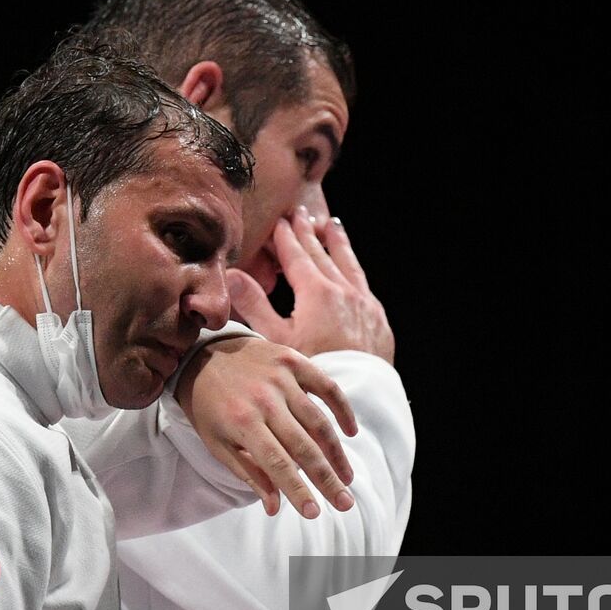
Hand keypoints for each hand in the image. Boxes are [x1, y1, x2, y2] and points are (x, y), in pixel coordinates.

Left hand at [175, 337, 357, 518]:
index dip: (297, 490)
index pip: (276, 463)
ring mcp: (281, 377)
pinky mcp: (293, 360)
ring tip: (347, 478)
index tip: (314, 513)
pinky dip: (342, 410)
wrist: (203, 353)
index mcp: (241, 422)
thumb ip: (248, 473)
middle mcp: (264, 399)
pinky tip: (350, 432)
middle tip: (345, 504)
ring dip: (336, 453)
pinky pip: (327, 387)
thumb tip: (273, 507)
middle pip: (304, 446)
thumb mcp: (217, 443)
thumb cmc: (209, 406)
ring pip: (319, 421)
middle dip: (327, 479)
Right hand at [227, 206, 395, 363]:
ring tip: (332, 225)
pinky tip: (353, 272)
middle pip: (323, 254)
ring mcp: (365, 305)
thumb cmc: (312, 371)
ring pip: (349, 264)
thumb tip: (232, 275)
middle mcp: (343, 291)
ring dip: (338, 243)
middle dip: (309, 232)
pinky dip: (355, 270)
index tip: (279, 221)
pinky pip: (364, 286)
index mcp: (316, 293)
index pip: (297, 256)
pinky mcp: (378, 321)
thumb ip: (255, 304)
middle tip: (301, 213)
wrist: (357, 396)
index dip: (285, 237)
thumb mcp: (277, 340)